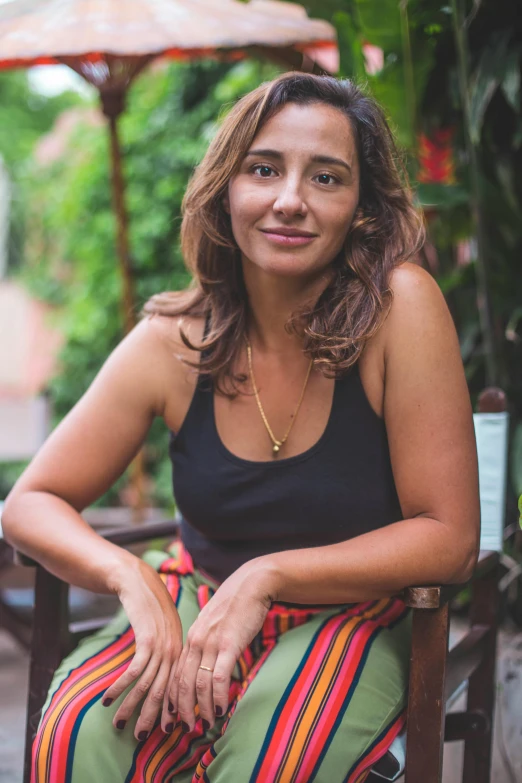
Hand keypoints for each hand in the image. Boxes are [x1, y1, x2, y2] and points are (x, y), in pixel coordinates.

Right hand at [101, 557, 182, 740]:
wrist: (137, 579)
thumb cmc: (148, 604)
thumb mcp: (162, 628)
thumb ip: (164, 649)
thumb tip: (160, 671)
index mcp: (181, 648)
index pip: (177, 685)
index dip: (170, 708)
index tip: (164, 728)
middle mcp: (176, 649)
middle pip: (164, 690)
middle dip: (152, 715)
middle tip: (141, 736)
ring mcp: (163, 644)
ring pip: (148, 684)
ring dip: (131, 706)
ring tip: (118, 722)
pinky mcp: (147, 639)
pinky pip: (134, 670)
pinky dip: (120, 687)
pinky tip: (107, 698)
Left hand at [166, 557, 277, 732]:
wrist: (252, 583)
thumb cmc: (236, 605)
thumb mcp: (213, 624)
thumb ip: (207, 643)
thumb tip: (207, 665)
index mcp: (191, 637)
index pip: (175, 674)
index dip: (173, 697)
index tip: (175, 715)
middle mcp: (196, 641)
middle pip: (181, 683)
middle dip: (183, 709)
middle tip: (187, 728)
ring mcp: (211, 643)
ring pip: (199, 684)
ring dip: (203, 708)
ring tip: (207, 723)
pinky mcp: (229, 644)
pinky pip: (220, 677)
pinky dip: (219, 697)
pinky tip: (222, 709)